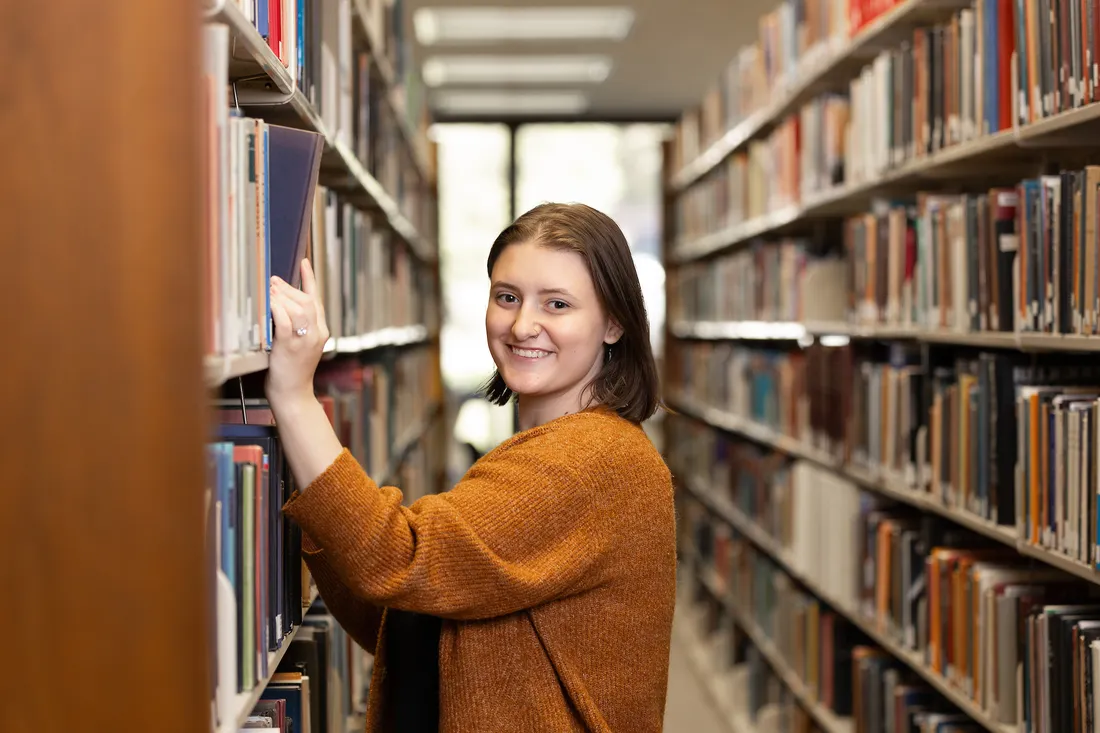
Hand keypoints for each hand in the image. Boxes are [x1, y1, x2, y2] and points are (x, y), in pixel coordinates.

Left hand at [266, 259, 329, 408]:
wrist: (293, 395)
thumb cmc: (291, 372)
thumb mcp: (298, 346)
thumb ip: (295, 326)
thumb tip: (278, 303)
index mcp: (321, 332)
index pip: (317, 300)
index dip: (310, 279)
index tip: (304, 262)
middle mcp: (317, 334)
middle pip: (307, 301)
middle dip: (288, 288)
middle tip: (272, 281)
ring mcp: (305, 340)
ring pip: (298, 308)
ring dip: (281, 296)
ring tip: (268, 290)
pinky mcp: (291, 346)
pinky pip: (285, 321)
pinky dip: (276, 309)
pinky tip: (268, 303)